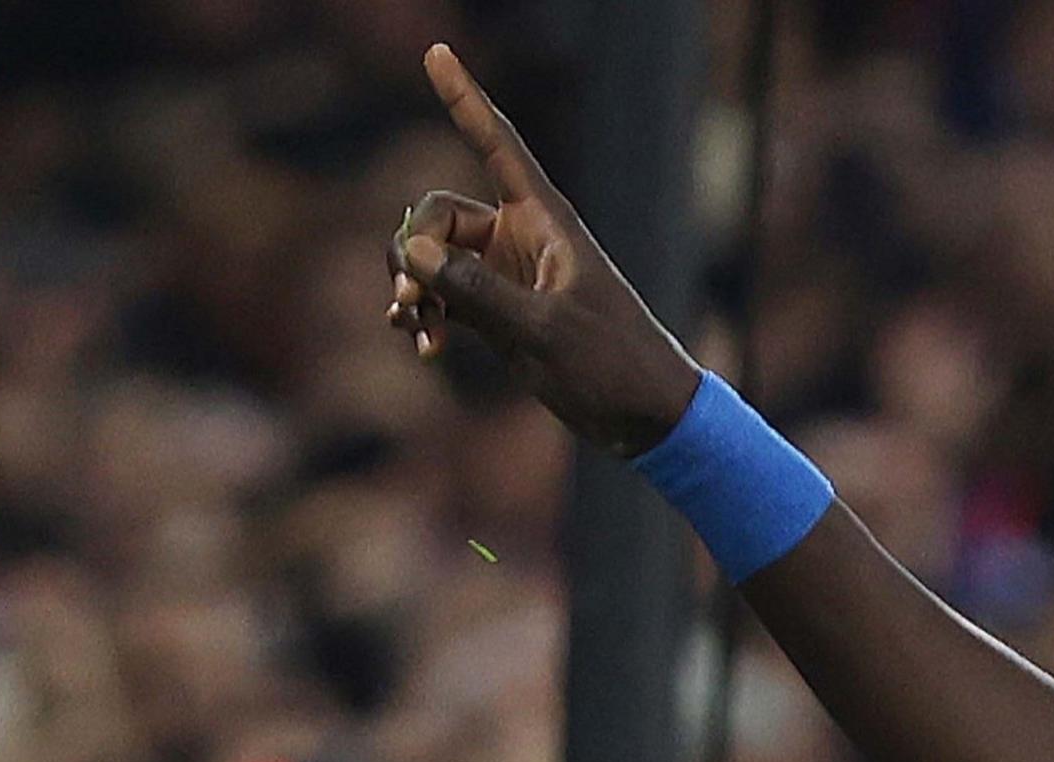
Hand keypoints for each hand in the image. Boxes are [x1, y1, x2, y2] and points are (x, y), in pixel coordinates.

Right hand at [386, 44, 703, 459]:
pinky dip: (425, 314)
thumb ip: (475, 290)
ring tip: (415, 329)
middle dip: (410, 248)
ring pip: (430, 256)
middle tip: (408, 298)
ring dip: (411, 287)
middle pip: (437, 212)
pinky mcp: (498, 310)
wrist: (644, 419)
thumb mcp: (542, 330)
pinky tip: (423, 345)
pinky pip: (442, 293)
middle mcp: (521, 237)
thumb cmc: (611, 365)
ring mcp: (506, 273)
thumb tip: (410, 249)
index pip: (497, 144)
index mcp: (545, 221)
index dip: (465, 98)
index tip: (437, 51)